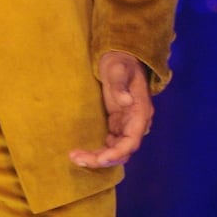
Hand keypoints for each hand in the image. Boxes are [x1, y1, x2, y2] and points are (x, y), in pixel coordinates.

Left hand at [69, 51, 153, 169]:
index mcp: (140, 113)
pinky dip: (98, 150)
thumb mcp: (118, 69)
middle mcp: (136, 123)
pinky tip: (82, 152)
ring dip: (98, 157)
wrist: (120, 57)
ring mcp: (126, 124)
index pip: (132, 141)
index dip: (117, 153)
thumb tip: (125, 100)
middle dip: (102, 159)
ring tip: (75, 157)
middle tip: (78, 159)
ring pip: (115, 150)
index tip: (100, 159)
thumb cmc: (120, 62)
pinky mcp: (117, 124)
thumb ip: (120, 84)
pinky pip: (110, 144)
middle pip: (122, 151)